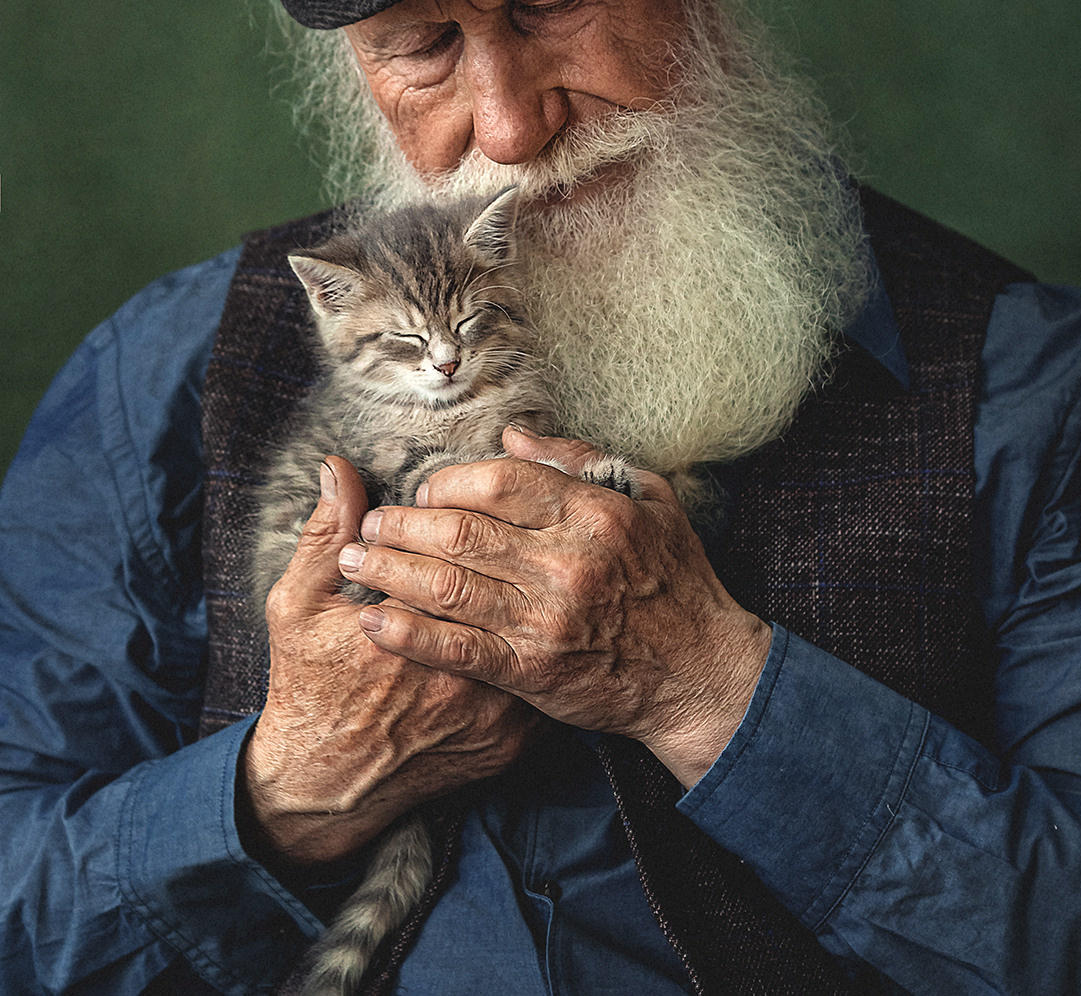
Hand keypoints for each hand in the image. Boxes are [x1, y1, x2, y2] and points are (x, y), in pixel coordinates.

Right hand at [241, 456, 539, 868]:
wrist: (325, 789)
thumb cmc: (307, 688)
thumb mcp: (298, 605)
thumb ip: (324, 535)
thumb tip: (339, 469)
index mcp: (406, 633)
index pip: (456, 553)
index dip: (456, 518)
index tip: (445, 507)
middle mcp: (460, 675)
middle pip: (504, 587)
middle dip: (503, 546)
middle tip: (486, 530)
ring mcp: (493, 713)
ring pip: (534, 629)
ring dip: (533, 589)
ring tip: (517, 562)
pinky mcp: (511, 741)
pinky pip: (544, 677)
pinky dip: (542, 642)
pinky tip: (537, 612)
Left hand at [339, 429, 771, 788]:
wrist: (700, 673)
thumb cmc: (676, 579)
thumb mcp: (648, 499)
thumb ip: (578, 462)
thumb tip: (513, 433)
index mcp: (592, 513)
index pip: (500, 481)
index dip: (450, 480)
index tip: (426, 489)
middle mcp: (566, 560)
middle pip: (461, 529)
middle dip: (403, 522)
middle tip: (371, 522)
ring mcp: (546, 618)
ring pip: (448, 584)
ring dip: (391, 570)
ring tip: (354, 560)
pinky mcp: (532, 670)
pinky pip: (457, 648)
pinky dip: (410, 633)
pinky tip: (374, 621)